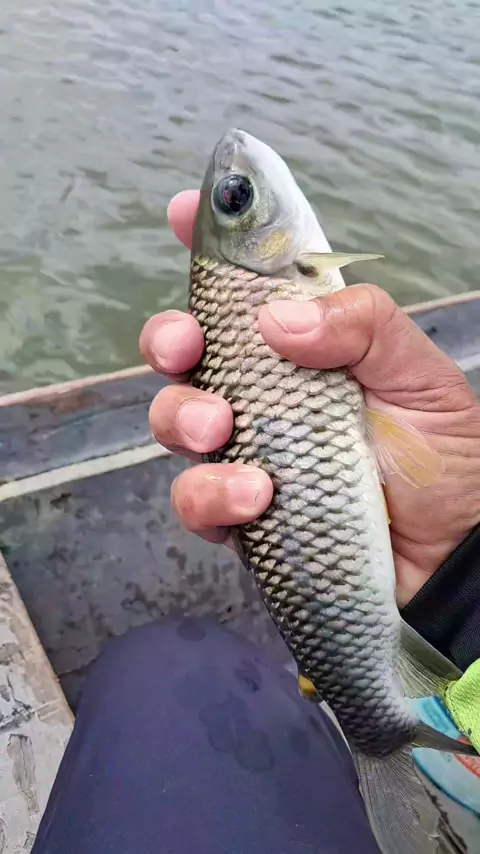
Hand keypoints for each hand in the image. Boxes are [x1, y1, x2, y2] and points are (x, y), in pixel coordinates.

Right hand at [140, 190, 479, 606]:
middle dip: (168, 340)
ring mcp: (248, 451)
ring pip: (174, 420)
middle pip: (185, 352)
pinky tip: (257, 496)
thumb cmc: (444, 456)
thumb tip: (275, 320)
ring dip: (183, 417)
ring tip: (223, 432)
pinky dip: (212, 495)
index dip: (209, 246)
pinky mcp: (241, 514)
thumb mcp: (419, 374)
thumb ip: (362, 325)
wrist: (452, 553)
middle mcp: (266, 392)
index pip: (247, 287)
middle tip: (184, 348)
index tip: (180, 214)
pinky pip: (196, 499)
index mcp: (307, 345)